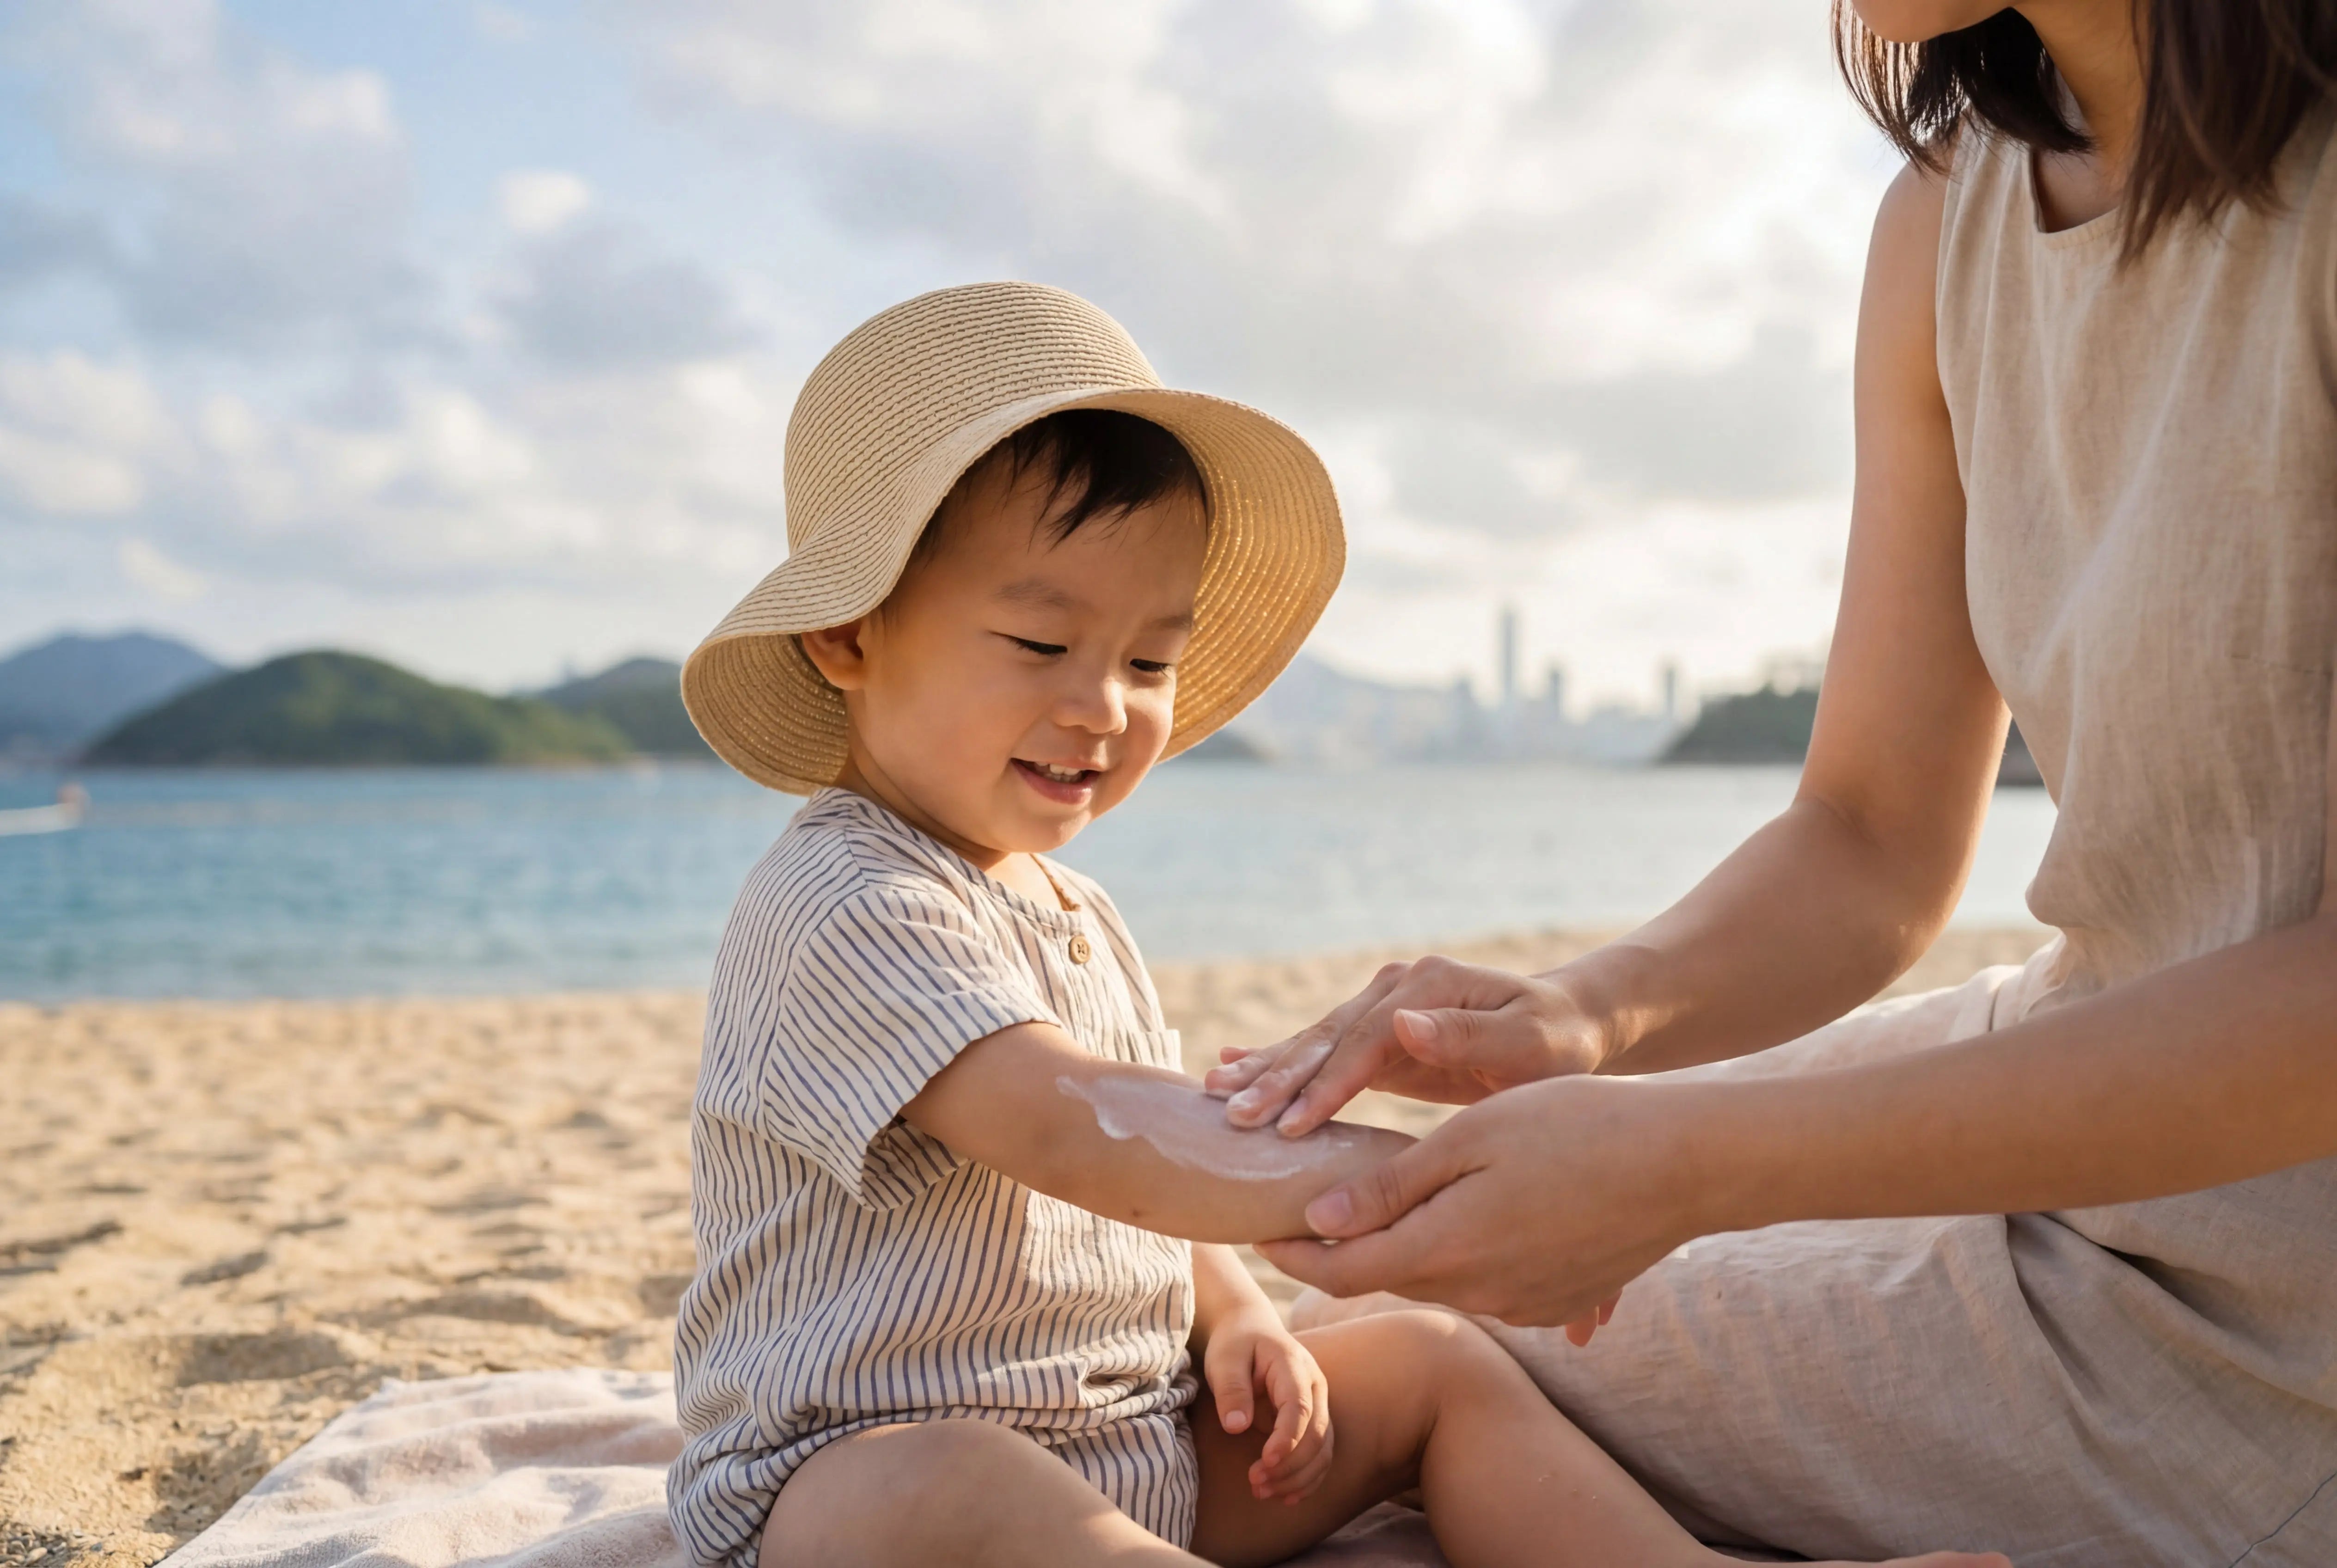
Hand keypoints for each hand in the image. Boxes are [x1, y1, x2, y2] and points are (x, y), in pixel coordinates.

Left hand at [1203, 1309, 1333, 1503]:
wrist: (1250, 1330)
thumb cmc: (1235, 1344)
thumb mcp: (1224, 1359)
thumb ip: (1231, 1389)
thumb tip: (1236, 1426)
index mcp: (1293, 1365)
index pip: (1299, 1407)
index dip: (1287, 1438)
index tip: (1265, 1462)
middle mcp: (1314, 1386)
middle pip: (1317, 1434)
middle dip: (1290, 1466)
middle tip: (1255, 1483)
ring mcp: (1318, 1404)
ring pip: (1322, 1450)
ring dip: (1297, 1477)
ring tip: (1262, 1492)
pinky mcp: (1313, 1421)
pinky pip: (1320, 1455)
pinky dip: (1306, 1478)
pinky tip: (1285, 1496)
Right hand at [1204, 956, 1610, 1135]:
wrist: (1567, 1026)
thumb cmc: (1557, 1044)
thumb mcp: (1531, 1045)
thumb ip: (1470, 1037)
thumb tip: (1404, 1023)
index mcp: (1428, 987)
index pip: (1365, 1041)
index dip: (1326, 1084)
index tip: (1292, 1126)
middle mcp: (1396, 989)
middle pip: (1327, 1038)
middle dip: (1278, 1079)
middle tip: (1232, 1116)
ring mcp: (1382, 1007)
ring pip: (1314, 1043)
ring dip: (1265, 1069)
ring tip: (1212, 1089)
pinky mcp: (1376, 1033)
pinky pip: (1322, 1052)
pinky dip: (1279, 1061)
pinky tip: (1232, 1062)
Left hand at [1255, 1075, 1714, 1328]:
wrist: (1685, 1163)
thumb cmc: (1575, 1127)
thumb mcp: (1472, 1138)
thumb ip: (1391, 1187)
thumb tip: (1318, 1218)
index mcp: (1446, 1249)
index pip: (1341, 1269)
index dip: (1292, 1251)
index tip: (1260, 1226)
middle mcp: (1479, 1292)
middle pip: (1383, 1278)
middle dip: (1337, 1250)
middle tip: (1302, 1210)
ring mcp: (1521, 1305)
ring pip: (1433, 1279)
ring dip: (1398, 1249)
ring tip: (1377, 1205)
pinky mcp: (1554, 1302)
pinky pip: (1483, 1284)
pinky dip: (1455, 1255)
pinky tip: (1460, 1216)